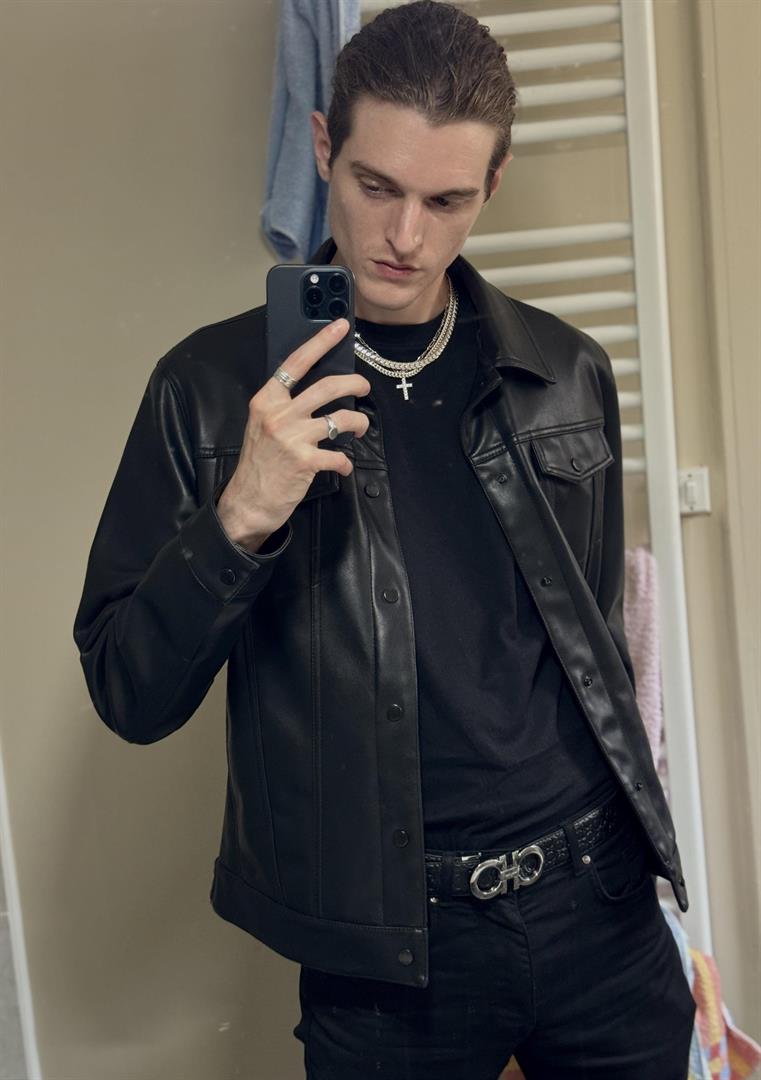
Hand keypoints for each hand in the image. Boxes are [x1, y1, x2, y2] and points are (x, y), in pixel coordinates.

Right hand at [216, 318, 370, 552]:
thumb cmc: (259, 463)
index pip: (296, 363)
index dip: (320, 342)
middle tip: (364, 387)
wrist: (248, 501)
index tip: (340, 327)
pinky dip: (345, 461)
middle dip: (354, 384)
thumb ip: (284, 405)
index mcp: (266, 400)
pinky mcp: (305, 461)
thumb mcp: (262, 425)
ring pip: (340, 418)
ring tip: (360, 428)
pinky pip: (339, 455)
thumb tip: (317, 390)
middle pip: (327, 386)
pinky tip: (343, 464)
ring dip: (358, 423)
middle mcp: (278, 414)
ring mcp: (292, 437)